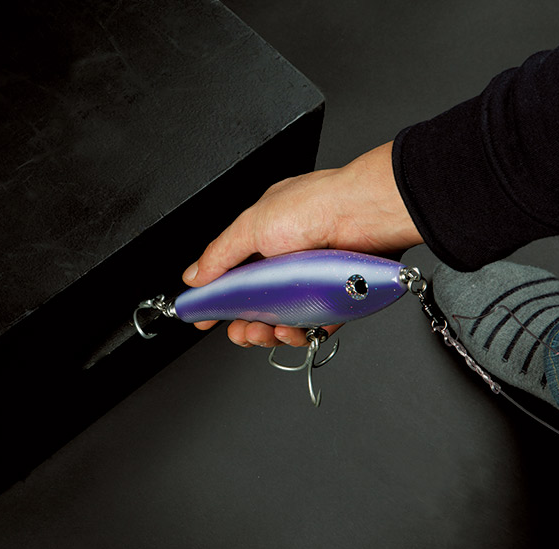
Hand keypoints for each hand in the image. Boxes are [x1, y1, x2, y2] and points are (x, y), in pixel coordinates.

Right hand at [182, 140, 422, 347]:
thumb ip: (219, 255)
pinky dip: (300, 334)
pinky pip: (314, 327)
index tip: (203, 318)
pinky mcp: (336, 299)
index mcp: (265, 238)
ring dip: (268, 333)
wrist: (364, 213)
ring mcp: (312, 282)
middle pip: (257, 305)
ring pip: (283, 320)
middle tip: (240, 331)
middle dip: (243, 324)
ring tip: (263, 331)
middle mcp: (289, 260)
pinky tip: (291, 330)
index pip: (233, 276)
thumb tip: (194, 276)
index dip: (216, 299)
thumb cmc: (315, 205)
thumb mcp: (251, 226)